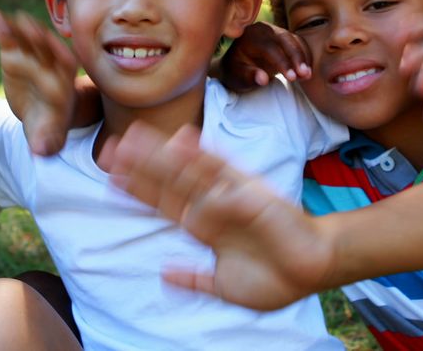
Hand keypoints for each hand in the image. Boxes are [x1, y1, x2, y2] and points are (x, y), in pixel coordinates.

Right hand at [0, 0, 77, 155]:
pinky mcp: (14, 52)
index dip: (62, 60)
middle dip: (39, 37)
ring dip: (15, 25)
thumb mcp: (48, 137)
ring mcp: (32, 55)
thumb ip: (46, 142)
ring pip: (26, 36)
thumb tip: (42, 152)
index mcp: (64, 83)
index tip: (59, 52)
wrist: (41, 113)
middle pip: (47, 47)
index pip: (65, 69)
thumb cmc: (48, 126)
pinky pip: (7, 35)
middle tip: (26, 26)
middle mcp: (50, 64)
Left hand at [100, 121, 337, 309]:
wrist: (314, 270)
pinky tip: (180, 140)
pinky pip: (222, 170)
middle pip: (168, 181)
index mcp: (204, 227)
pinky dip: (201, 156)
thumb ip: (195, 278)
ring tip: (133, 136)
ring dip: (160, 154)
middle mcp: (212, 205)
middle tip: (108, 148)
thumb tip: (164, 274)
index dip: (138, 191)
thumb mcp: (225, 286)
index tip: (111, 178)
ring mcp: (228, 194)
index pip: (164, 204)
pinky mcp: (249, 190)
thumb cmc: (275, 278)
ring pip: (187, 170)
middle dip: (139, 167)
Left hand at [219, 22, 311, 92]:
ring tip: (307, 75)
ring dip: (303, 57)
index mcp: (249, 37)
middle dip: (297, 57)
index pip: (269, 48)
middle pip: (285, 39)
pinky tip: (307, 70)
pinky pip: (297, 42)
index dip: (282, 62)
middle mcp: (263, 29)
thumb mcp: (237, 77)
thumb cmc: (236, 71)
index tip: (292, 77)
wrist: (236, 63)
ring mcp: (275, 30)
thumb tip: (263, 79)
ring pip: (293, 40)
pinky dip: (304, 55)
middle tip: (305, 74)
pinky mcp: (284, 35)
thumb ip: (249, 77)